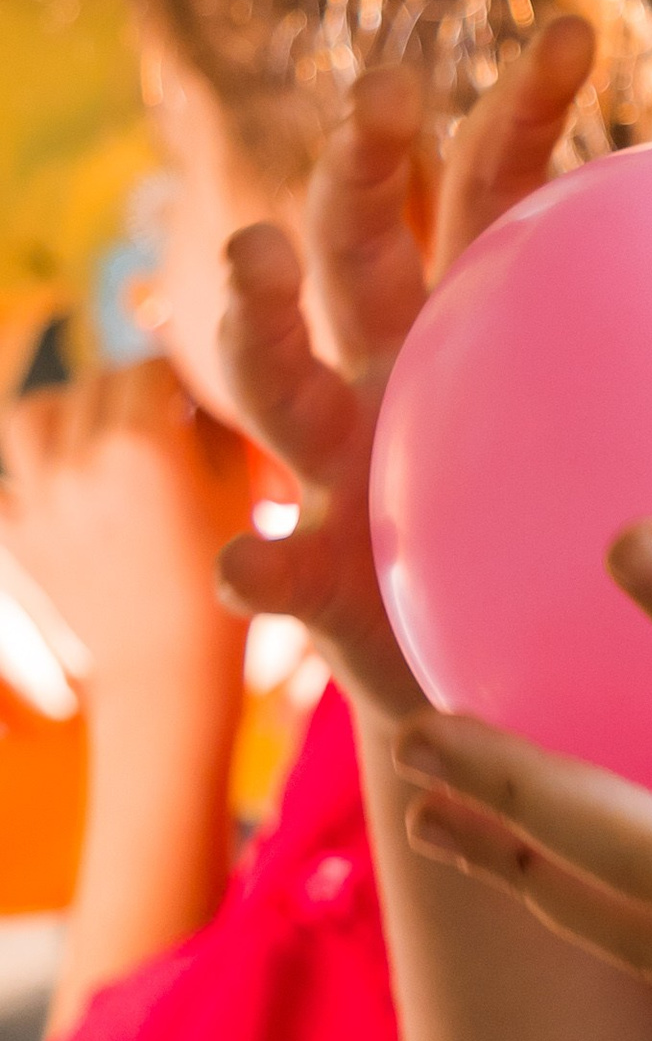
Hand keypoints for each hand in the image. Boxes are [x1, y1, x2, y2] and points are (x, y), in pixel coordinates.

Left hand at [0, 361, 254, 699]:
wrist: (167, 672)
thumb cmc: (224, 581)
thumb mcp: (240, 492)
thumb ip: (213, 427)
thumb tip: (190, 390)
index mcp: (144, 443)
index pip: (151, 369)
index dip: (178, 380)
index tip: (194, 402)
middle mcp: (81, 460)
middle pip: (95, 384)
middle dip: (130, 392)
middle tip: (159, 421)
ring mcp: (40, 498)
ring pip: (31, 414)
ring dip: (65, 413)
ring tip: (98, 437)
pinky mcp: (19, 534)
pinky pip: (6, 481)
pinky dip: (31, 474)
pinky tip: (66, 487)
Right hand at [217, 16, 599, 719]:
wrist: (541, 672)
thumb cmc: (623, 511)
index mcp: (485, 309)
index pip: (500, 183)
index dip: (527, 106)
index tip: (576, 36)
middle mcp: (391, 363)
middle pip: (357, 239)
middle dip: (356, 162)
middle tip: (385, 98)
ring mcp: (339, 459)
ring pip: (268, 369)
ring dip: (247, 312)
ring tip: (245, 261)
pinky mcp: (320, 575)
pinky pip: (278, 566)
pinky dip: (260, 560)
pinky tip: (255, 564)